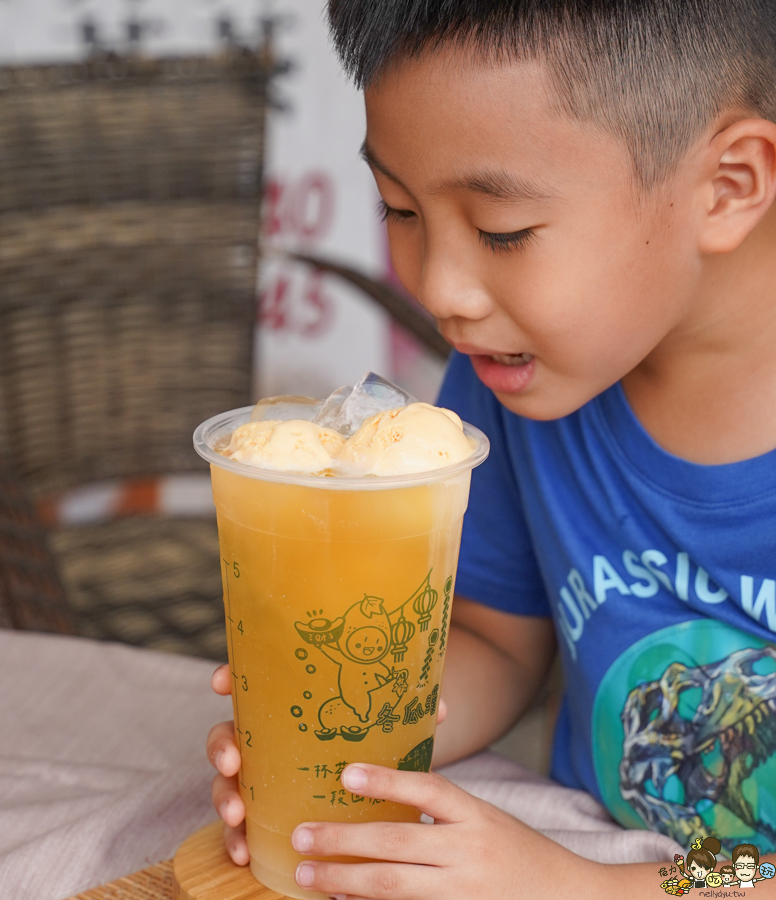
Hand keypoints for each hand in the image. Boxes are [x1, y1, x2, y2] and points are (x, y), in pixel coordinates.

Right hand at [207, 664, 449, 869]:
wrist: (367, 787)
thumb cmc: (371, 745)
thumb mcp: (388, 728)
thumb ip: (407, 716)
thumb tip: (438, 709)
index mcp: (289, 707)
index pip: (253, 685)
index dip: (231, 678)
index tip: (222, 682)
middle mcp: (266, 739)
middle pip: (230, 733)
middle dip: (223, 746)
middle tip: (234, 762)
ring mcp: (261, 777)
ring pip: (228, 781)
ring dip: (224, 797)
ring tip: (237, 816)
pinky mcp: (263, 811)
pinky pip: (240, 825)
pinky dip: (236, 838)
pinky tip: (243, 852)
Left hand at [290, 764, 597, 899]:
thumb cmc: (519, 855)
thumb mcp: (487, 820)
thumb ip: (444, 808)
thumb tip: (385, 788)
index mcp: (478, 816)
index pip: (431, 789)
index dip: (388, 780)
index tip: (345, 772)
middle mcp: (471, 852)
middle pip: (399, 843)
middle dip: (344, 841)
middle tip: (302, 836)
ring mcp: (465, 893)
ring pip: (396, 887)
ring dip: (346, 881)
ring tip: (307, 876)